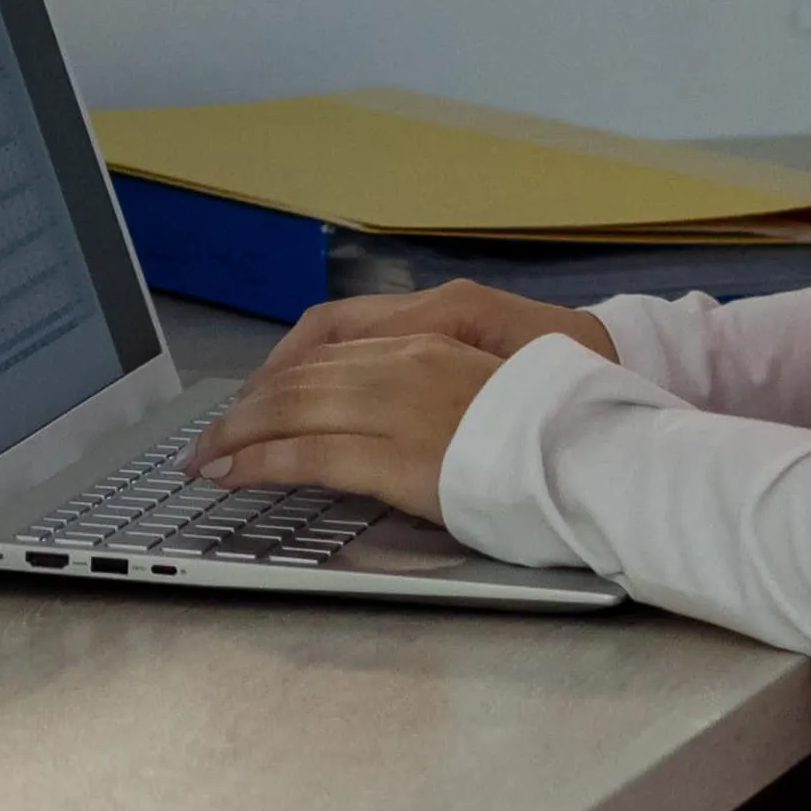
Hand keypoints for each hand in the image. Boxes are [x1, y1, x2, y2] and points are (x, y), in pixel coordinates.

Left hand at [188, 282, 609, 507]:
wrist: (604, 449)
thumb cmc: (562, 418)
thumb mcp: (494, 371)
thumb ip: (435, 377)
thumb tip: (389, 398)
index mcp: (430, 335)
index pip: (327, 338)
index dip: (278, 366)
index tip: (253, 393)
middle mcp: (405, 361)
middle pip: (299, 375)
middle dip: (245, 405)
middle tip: (209, 433)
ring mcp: (399, 408)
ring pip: (291, 409)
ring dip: (237, 434)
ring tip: (206, 458)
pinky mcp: (398, 460)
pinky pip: (307, 456)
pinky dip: (260, 463)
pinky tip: (234, 475)